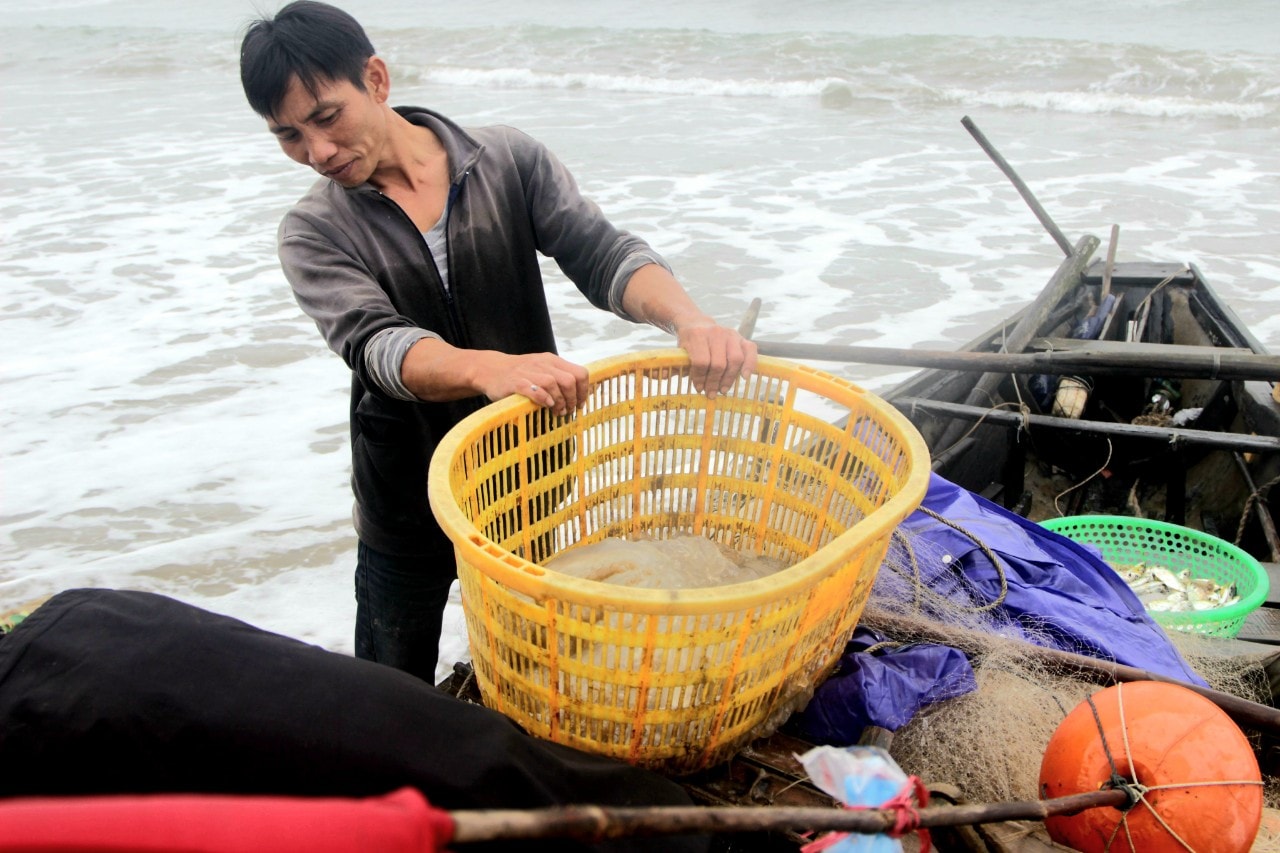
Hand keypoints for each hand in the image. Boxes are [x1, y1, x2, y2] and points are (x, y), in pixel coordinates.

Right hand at [475, 351, 589, 415]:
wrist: (490, 369)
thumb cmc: (520, 374)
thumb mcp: (542, 370)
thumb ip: (559, 378)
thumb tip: (582, 395)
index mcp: (552, 361)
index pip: (580, 373)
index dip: (584, 391)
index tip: (580, 404)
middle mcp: (542, 363)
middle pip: (569, 380)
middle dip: (572, 399)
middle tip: (568, 411)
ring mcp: (528, 371)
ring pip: (553, 384)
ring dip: (559, 401)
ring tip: (558, 412)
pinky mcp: (515, 382)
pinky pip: (533, 389)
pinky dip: (543, 398)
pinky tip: (546, 405)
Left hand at [675, 320, 757, 398]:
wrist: (697, 323)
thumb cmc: (688, 343)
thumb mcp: (678, 352)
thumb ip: (672, 365)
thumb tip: (660, 376)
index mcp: (696, 335)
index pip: (700, 361)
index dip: (699, 377)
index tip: (698, 388)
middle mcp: (714, 332)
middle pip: (718, 363)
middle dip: (713, 381)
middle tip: (710, 393)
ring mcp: (730, 334)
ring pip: (735, 359)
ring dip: (729, 378)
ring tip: (722, 389)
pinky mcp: (741, 337)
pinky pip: (751, 350)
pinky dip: (750, 364)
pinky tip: (744, 377)